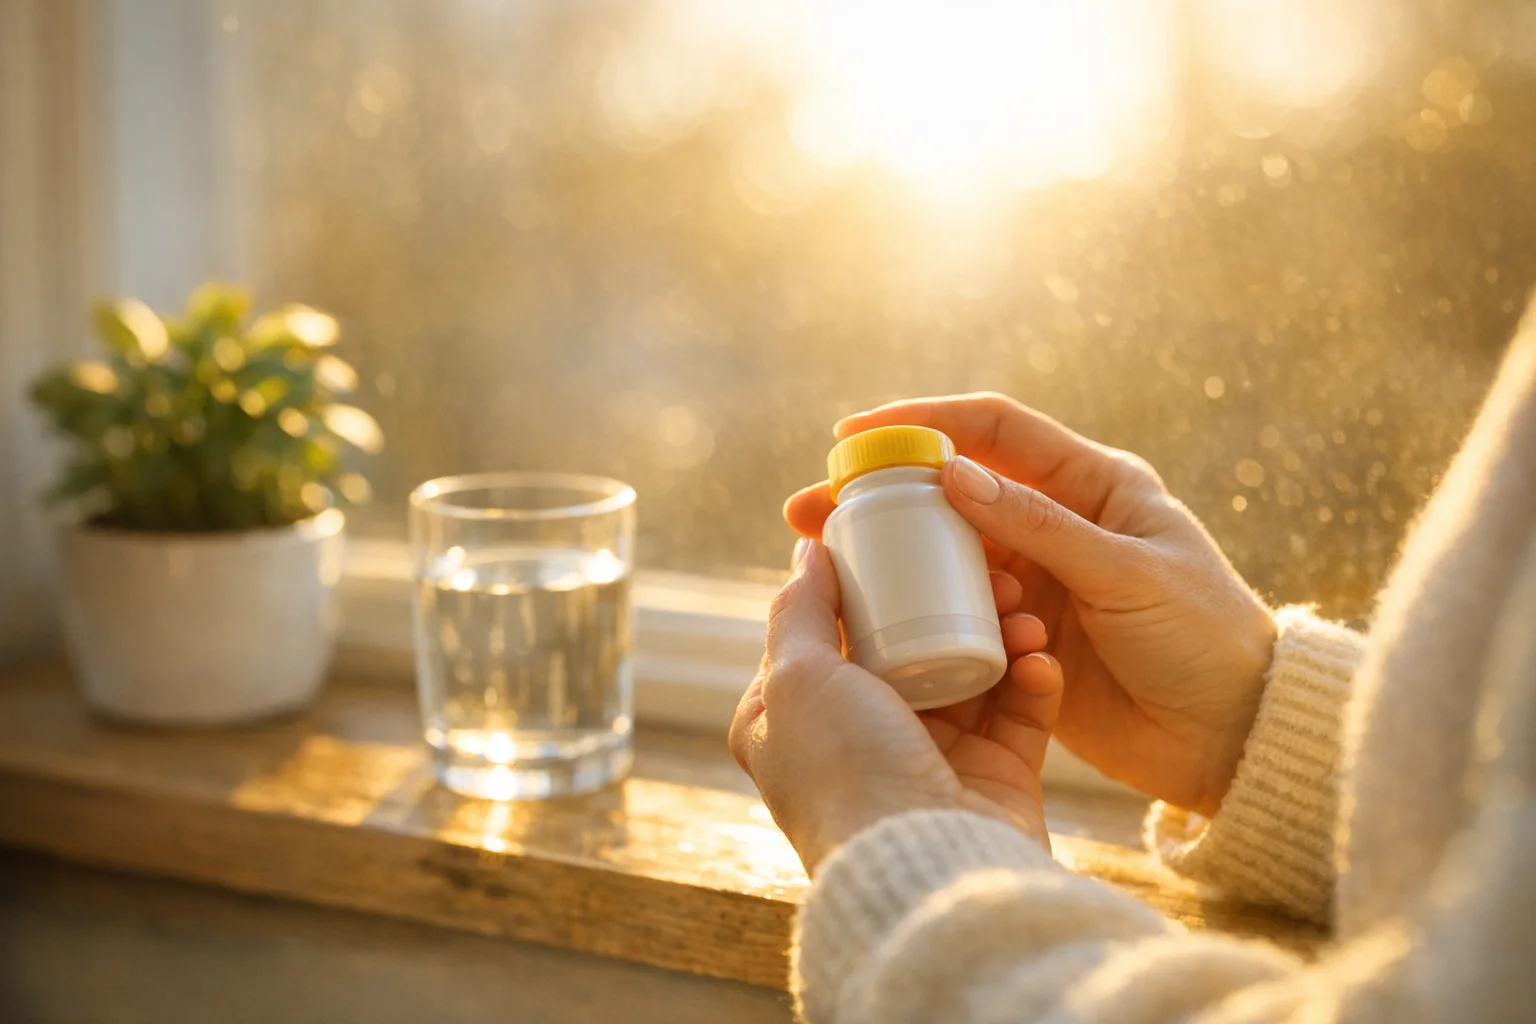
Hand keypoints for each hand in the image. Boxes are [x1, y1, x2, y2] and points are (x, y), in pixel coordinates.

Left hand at [730, 538, 1063, 873]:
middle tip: (986, 567)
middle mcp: (856, 742)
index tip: (900, 542)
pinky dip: (1033, 681)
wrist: (928, 866)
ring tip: (1023, 607)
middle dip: (948, 602)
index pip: (825, 637)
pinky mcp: (991, 782)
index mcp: (793, 725)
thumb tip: (806, 551)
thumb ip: (797, 611)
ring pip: (968, 674)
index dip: (861, 588)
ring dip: (1000, 633)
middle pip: (906, 646)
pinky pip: (1018, 716)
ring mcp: (927, 762)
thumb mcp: (796, 678)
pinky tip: (1041, 652)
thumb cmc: (847, 772)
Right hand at [784, 394, 1276, 816]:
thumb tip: (951, 474)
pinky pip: (957, 617)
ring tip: (828, 565)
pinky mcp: (1021, 640)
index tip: (856, 434)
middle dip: (880, 495)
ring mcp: (1035, 583)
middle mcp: (1056, 525)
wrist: (1234, 738)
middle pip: (951, 493)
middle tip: (810, 508)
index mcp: (1093, 485)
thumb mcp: (1127, 574)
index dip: (924, 421)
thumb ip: (1041, 527)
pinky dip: (922, 616)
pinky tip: (879, 622)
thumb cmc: (1205, 640)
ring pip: (945, 557)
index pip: (995, 430)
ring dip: (892, 558)